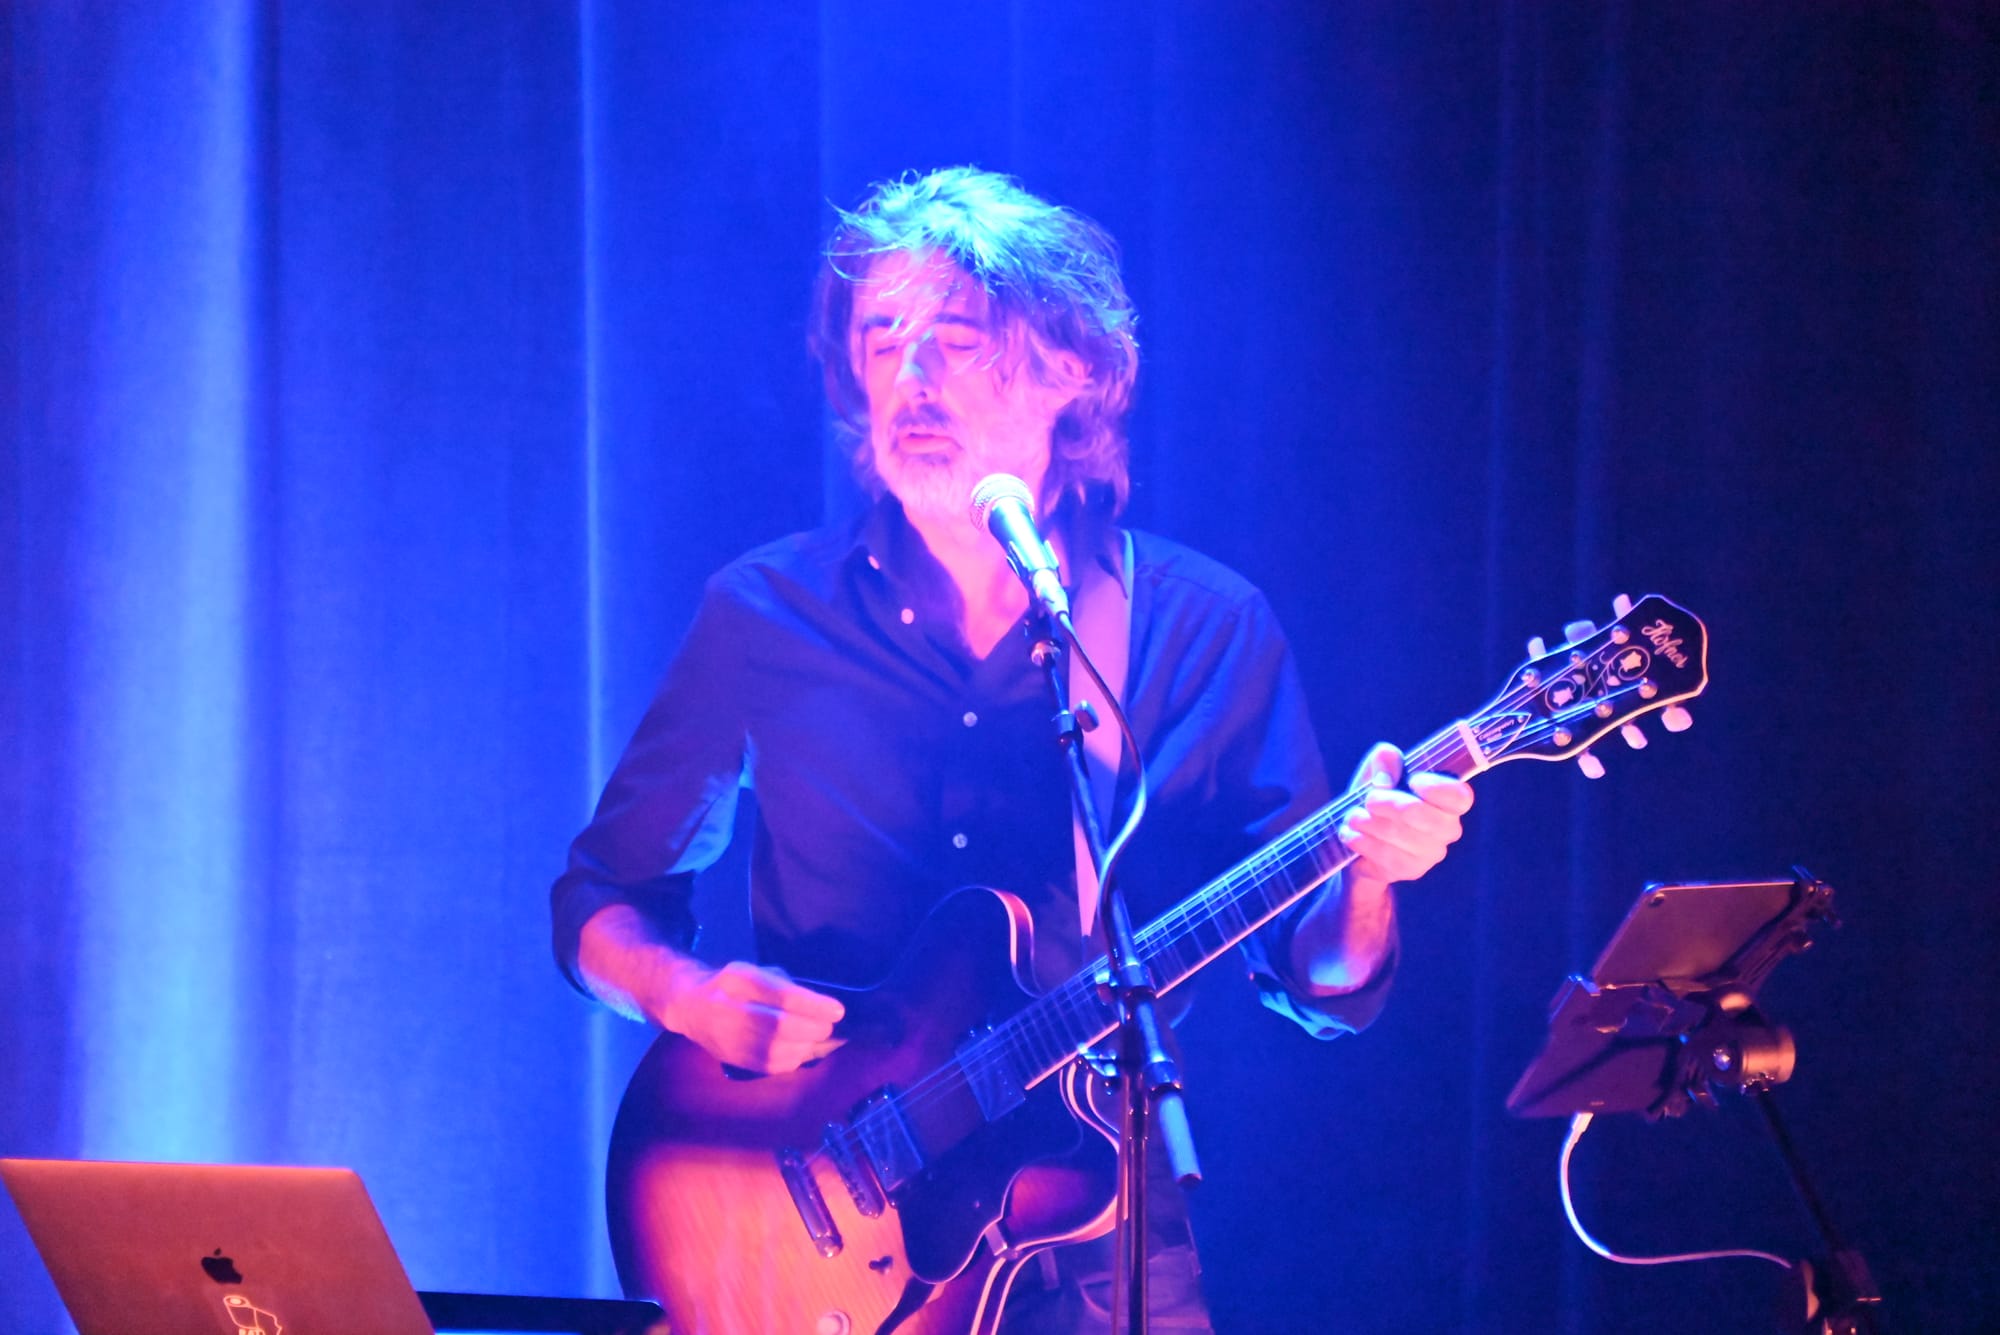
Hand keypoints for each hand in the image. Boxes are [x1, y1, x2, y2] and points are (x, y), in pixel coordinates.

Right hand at [650, 957, 846, 1076]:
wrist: (691, 1006)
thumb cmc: (734, 985)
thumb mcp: (757, 971)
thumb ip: (787, 986)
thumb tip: (823, 1008)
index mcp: (739, 979)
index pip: (782, 996)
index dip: (814, 1006)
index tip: (837, 1010)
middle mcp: (729, 1009)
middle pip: (781, 1027)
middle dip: (813, 1029)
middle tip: (828, 1026)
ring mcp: (727, 1038)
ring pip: (777, 1051)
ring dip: (806, 1046)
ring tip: (816, 1038)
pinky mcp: (732, 1059)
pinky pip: (771, 1066)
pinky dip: (793, 1059)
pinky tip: (800, 1049)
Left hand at [1338, 742, 1473, 886]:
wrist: (1363, 842)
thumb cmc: (1378, 800)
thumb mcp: (1378, 772)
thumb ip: (1385, 760)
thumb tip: (1385, 779)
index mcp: (1449, 801)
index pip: (1460, 797)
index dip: (1437, 788)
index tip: (1413, 780)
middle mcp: (1448, 829)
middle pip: (1424, 815)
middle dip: (1390, 804)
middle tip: (1370, 799)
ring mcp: (1431, 853)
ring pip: (1400, 836)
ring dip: (1369, 823)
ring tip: (1354, 817)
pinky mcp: (1412, 870)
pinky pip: (1386, 856)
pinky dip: (1363, 842)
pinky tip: (1352, 835)